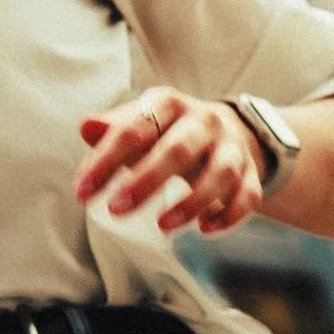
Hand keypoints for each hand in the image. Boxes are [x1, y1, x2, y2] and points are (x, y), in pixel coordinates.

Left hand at [72, 86, 267, 235]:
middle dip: (146, 181)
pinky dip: (229, 215)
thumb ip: (113, 130)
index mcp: (168, 104)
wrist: (224, 130)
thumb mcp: (139, 124)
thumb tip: (85, 126)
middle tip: (116, 210)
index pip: (134, 129)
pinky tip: (205, 229)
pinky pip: (247, 195)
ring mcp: (231, 146)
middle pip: (178, 150)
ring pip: (219, 174)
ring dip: (191, 203)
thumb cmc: (167, 132)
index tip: (82, 193)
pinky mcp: (251, 172)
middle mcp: (204, 120)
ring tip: (162, 227)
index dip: (106, 161)